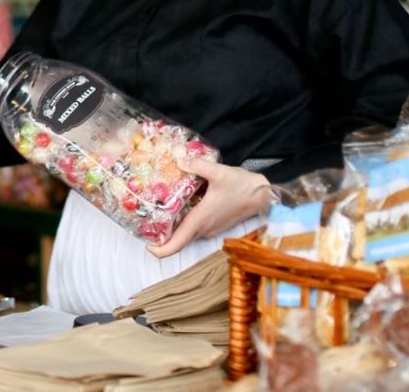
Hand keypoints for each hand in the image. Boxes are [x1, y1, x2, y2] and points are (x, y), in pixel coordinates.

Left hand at [145, 160, 270, 258]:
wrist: (263, 195)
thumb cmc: (243, 186)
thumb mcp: (219, 172)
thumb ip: (197, 166)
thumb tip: (179, 159)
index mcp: (201, 220)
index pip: (177, 244)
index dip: (160, 250)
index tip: (147, 246)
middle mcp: (204, 229)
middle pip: (179, 242)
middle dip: (161, 240)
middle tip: (145, 228)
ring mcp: (211, 229)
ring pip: (187, 236)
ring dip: (172, 233)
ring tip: (156, 218)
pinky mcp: (216, 225)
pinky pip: (195, 230)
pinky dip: (183, 226)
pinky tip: (177, 210)